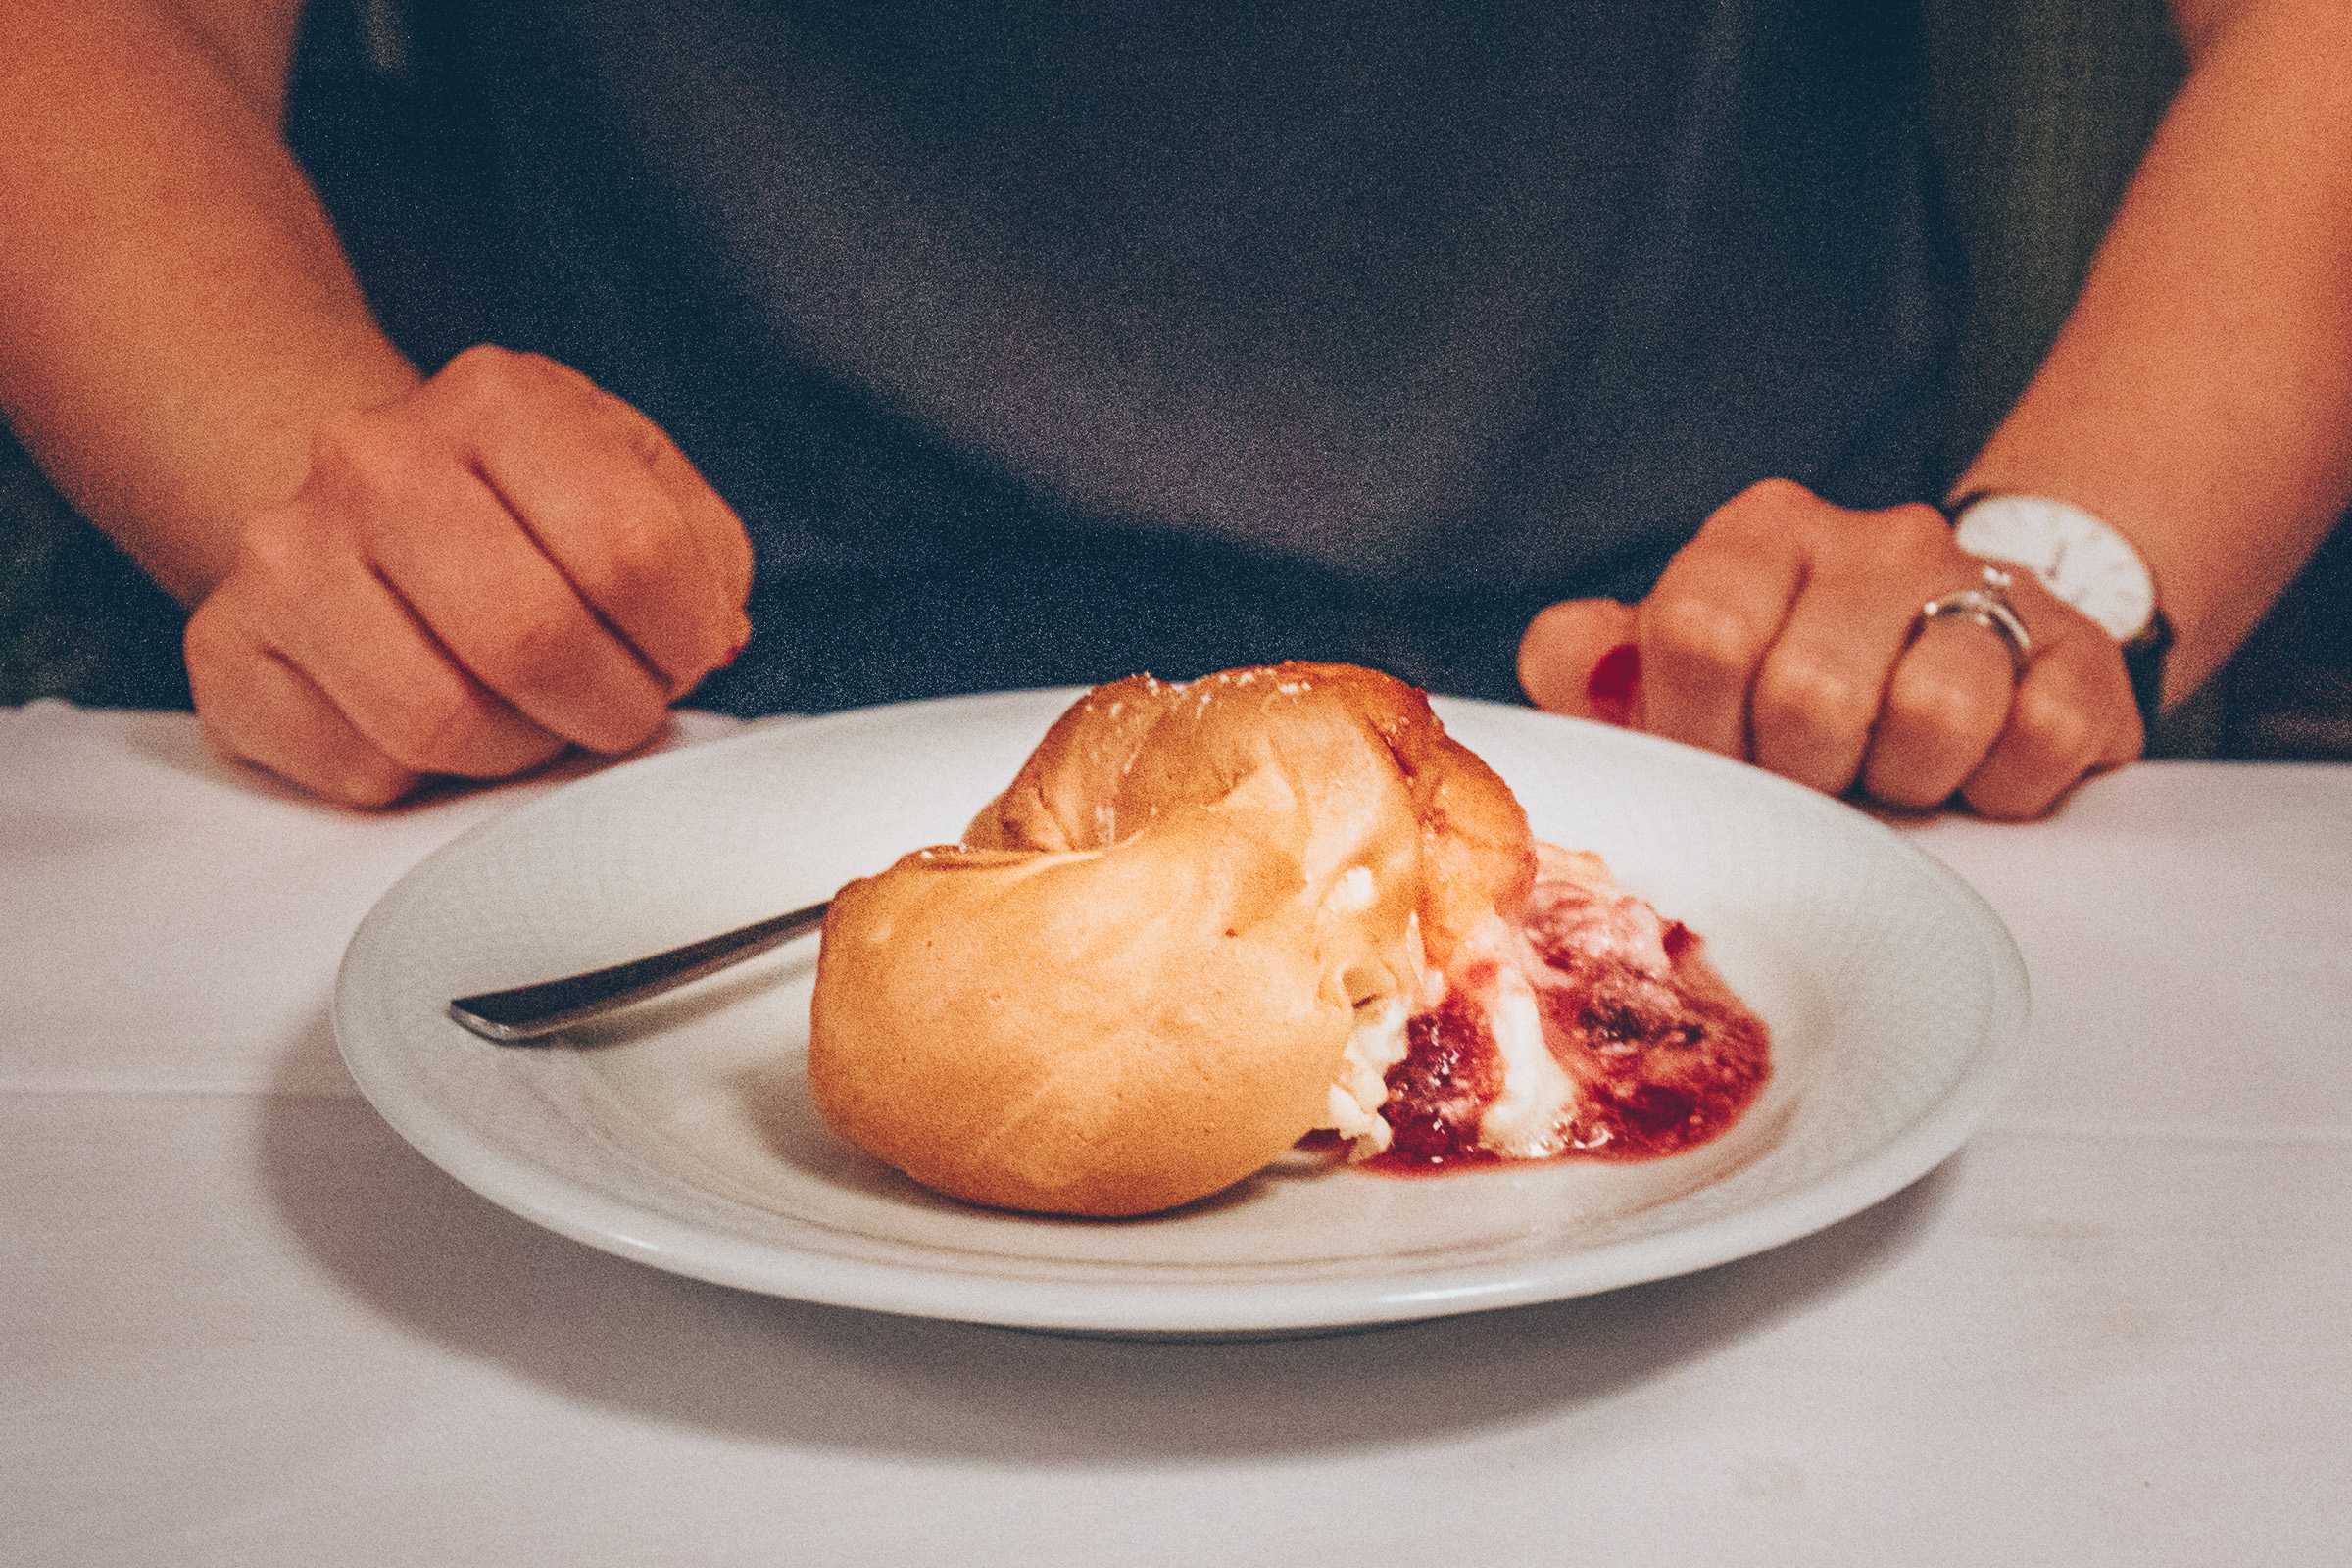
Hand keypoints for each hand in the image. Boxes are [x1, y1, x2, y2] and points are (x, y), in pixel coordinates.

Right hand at [184, 347, 753, 805]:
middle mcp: (372, 457)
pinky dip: (425, 775)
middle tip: (621, 706)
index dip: (682, 638)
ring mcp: (284, 551)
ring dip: (522, 747)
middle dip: (610, 705)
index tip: (685, 654)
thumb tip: (711, 637)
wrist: (369, 501)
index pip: (628, 550)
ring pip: (441, 721)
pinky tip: (437, 714)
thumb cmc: (527, 507)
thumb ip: (703, 555)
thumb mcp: (639, 485)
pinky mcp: (225, 649)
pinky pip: (360, 769)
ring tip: (534, 712)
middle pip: (531, 639)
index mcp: (498, 397)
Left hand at [1517, 479, 2143, 817]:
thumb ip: (1590, 666)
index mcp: (1758, 536)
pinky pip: (2041, 740)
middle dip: (1801, 774)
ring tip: (1892, 774)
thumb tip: (1571, 666)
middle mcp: (1872, 540)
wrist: (1961, 657)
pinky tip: (1977, 773)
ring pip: (1935, 712)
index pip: (1699, 632)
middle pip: (1811, 693)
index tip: (1717, 764)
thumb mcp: (1670, 671)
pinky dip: (2003, 788)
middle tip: (1814, 779)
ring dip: (1904, 782)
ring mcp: (1983, 586)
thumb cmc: (1786, 682)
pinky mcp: (2079, 655)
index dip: (1698, 732)